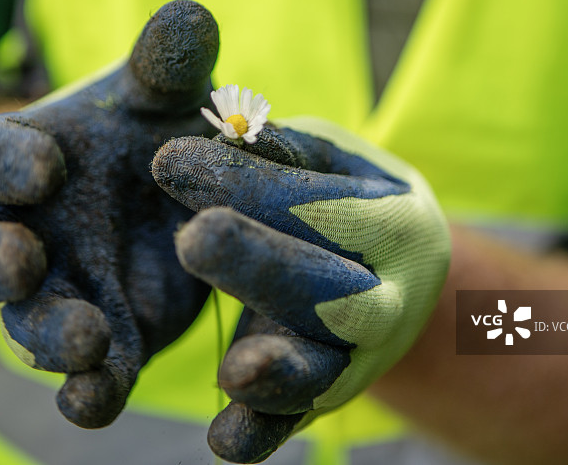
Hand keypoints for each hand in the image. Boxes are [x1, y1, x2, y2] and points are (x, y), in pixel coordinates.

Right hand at [0, 0, 217, 427]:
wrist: (194, 203)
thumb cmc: (165, 140)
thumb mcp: (169, 103)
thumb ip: (169, 68)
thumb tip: (189, 16)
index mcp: (34, 162)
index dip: (9, 160)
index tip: (47, 162)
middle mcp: (32, 231)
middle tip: (27, 261)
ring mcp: (64, 294)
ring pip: (26, 324)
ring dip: (47, 336)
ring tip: (88, 339)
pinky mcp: (108, 342)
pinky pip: (83, 376)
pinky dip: (87, 389)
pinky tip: (102, 397)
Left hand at [152, 118, 451, 462]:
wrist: (393, 272)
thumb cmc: (348, 198)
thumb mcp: (329, 159)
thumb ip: (283, 151)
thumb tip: (221, 134)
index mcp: (400, 224)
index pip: (322, 206)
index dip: (247, 183)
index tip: (167, 158)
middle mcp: (393, 300)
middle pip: (331, 291)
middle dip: (261, 265)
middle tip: (193, 239)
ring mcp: (366, 359)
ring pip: (324, 369)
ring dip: (277, 371)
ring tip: (231, 372)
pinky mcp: (332, 397)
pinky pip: (297, 420)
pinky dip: (262, 434)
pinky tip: (224, 443)